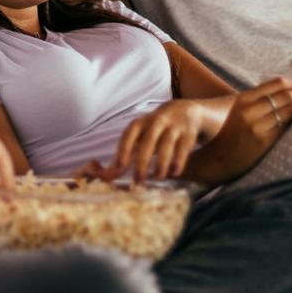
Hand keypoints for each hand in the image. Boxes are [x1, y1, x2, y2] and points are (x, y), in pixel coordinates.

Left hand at [82, 100, 206, 181]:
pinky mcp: (188, 133)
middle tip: (139, 181)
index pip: (130, 133)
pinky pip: (183, 149)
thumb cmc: (155, 131)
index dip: (125, 148)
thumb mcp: (139, 138)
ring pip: (167, 146)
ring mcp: (174, 126)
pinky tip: (174, 173)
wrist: (186, 111)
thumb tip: (103, 177)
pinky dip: (178, 163)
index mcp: (140, 123)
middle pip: (148, 141)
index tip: (121, 165)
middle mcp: (156, 122)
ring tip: (158, 177)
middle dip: (142, 162)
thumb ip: (123, 157)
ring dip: (161, 164)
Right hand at [180, 78, 291, 185]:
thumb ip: (256, 101)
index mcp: (244, 99)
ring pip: (289, 109)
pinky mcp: (262, 141)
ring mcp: (256, 125)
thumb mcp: (238, 112)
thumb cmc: (230, 136)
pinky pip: (286, 126)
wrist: (215, 160)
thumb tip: (284, 94)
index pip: (277, 84)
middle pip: (286, 95)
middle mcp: (249, 109)